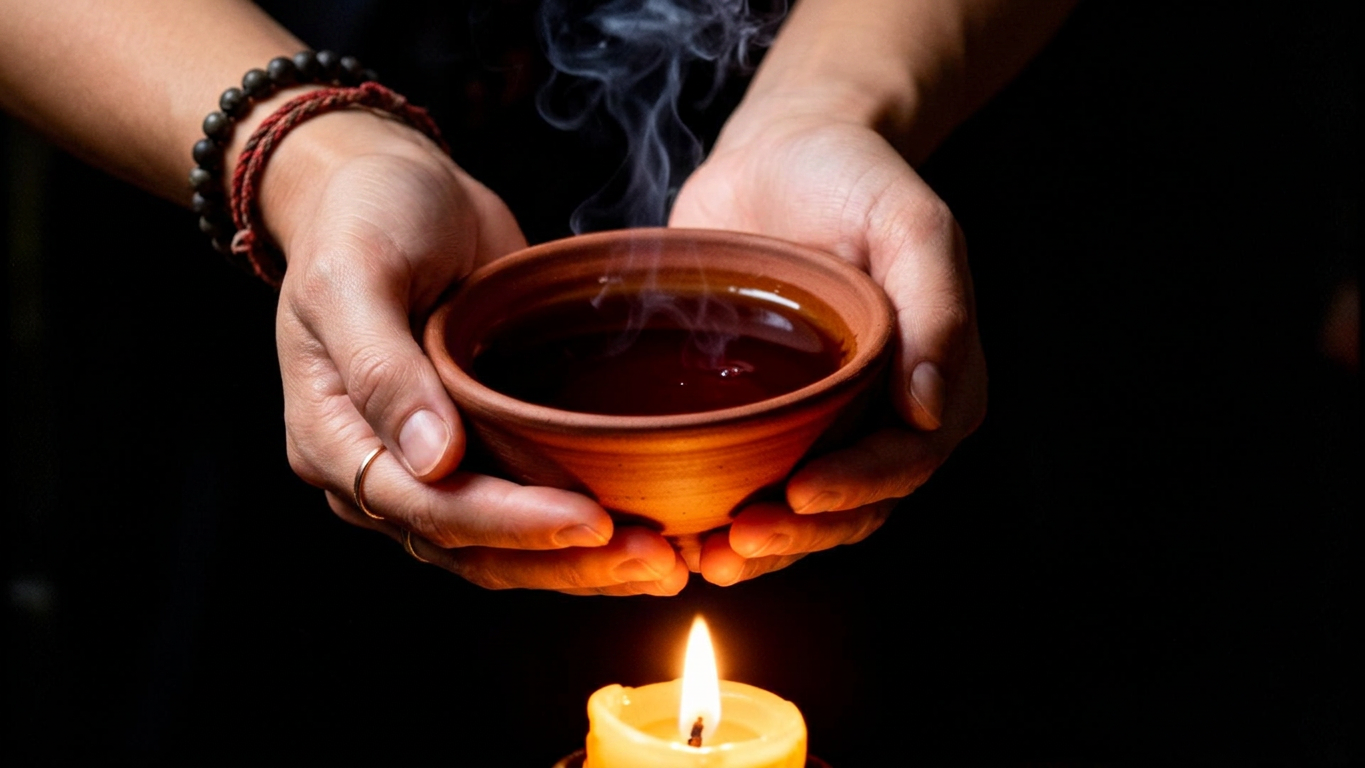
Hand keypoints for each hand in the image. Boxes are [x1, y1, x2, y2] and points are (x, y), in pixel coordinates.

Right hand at [262, 110, 687, 594]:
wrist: (391, 184)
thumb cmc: (364, 216)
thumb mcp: (356, 273)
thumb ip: (382, 366)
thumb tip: (432, 459)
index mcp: (333, 439)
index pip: (426, 508)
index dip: (509, 524)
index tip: (589, 520)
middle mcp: (379, 469)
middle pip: (471, 547)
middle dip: (561, 561)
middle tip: (652, 559)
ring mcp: (431, 465)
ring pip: (503, 549)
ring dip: (580, 564)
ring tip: (663, 562)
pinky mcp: (480, 447)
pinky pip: (526, 511)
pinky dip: (581, 533)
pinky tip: (642, 535)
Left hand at [670, 95, 986, 585]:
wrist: (781, 152)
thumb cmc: (853, 179)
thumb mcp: (910, 222)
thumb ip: (937, 307)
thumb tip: (932, 410)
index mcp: (934, 382)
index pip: (905, 460)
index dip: (858, 487)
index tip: (801, 491)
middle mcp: (882, 418)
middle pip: (853, 507)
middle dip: (801, 532)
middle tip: (740, 539)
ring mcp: (820, 425)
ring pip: (803, 514)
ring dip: (762, 546)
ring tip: (707, 558)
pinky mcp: (762, 420)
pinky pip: (752, 485)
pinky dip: (724, 518)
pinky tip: (684, 534)